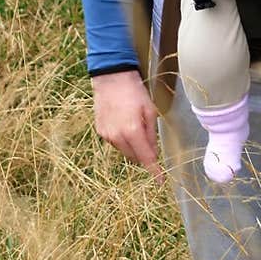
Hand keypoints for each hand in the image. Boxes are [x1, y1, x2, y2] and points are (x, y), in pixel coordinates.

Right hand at [92, 69, 163, 183]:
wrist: (111, 78)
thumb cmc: (134, 91)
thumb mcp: (150, 111)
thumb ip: (151, 134)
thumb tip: (154, 154)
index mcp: (132, 131)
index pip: (146, 158)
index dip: (154, 171)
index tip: (160, 181)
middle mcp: (117, 137)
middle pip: (134, 157)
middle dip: (143, 153)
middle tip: (148, 137)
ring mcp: (107, 135)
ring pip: (124, 150)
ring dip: (132, 145)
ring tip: (133, 124)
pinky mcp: (100, 131)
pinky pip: (114, 142)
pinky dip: (122, 138)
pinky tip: (122, 122)